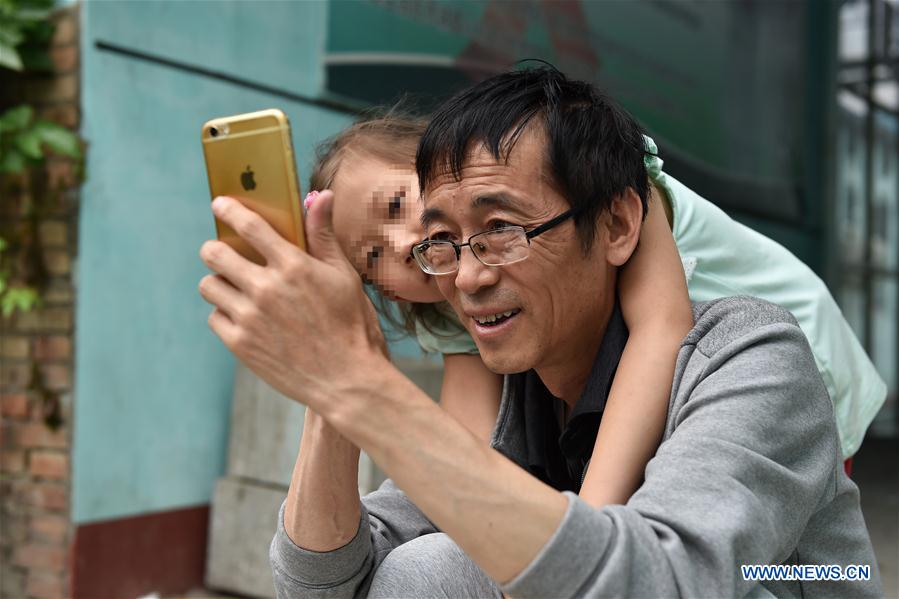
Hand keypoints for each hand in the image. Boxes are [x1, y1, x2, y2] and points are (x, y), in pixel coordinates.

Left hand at [198, 192, 388, 410]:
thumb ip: (323, 235)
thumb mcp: (344, 276)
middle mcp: (266, 289)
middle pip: (214, 254)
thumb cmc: (352, 325)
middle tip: (223, 254)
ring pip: (209, 286)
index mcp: (293, 266)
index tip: (221, 205)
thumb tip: (320, 196)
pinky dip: (225, 315)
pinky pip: (214, 317)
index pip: (249, 226)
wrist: (347, 380)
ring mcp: (250, 318)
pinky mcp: (240, 344)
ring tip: (236, 289)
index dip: (230, 210)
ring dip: (219, 283)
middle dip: (215, 249)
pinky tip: (245, 318)